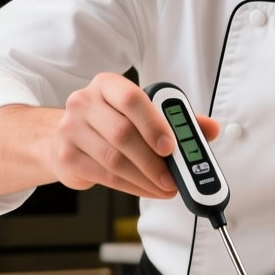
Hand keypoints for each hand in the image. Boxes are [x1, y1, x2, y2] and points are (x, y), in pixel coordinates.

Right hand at [0, 74, 217, 199]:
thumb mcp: (141, 113)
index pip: (131, 99)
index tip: (171, 146)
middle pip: (123, 134)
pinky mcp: (67, 156)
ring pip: (114, 160)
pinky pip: (105, 176)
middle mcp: (84, 102)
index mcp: (107, 85)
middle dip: (153, 161)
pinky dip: (132, 187)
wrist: (64, 139)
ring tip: (164, 187)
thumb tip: (210, 128)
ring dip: (145, 179)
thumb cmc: (109, 123)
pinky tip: (147, 189)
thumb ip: (177, 120)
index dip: (154, 124)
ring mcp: (71, 129)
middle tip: (173, 177)